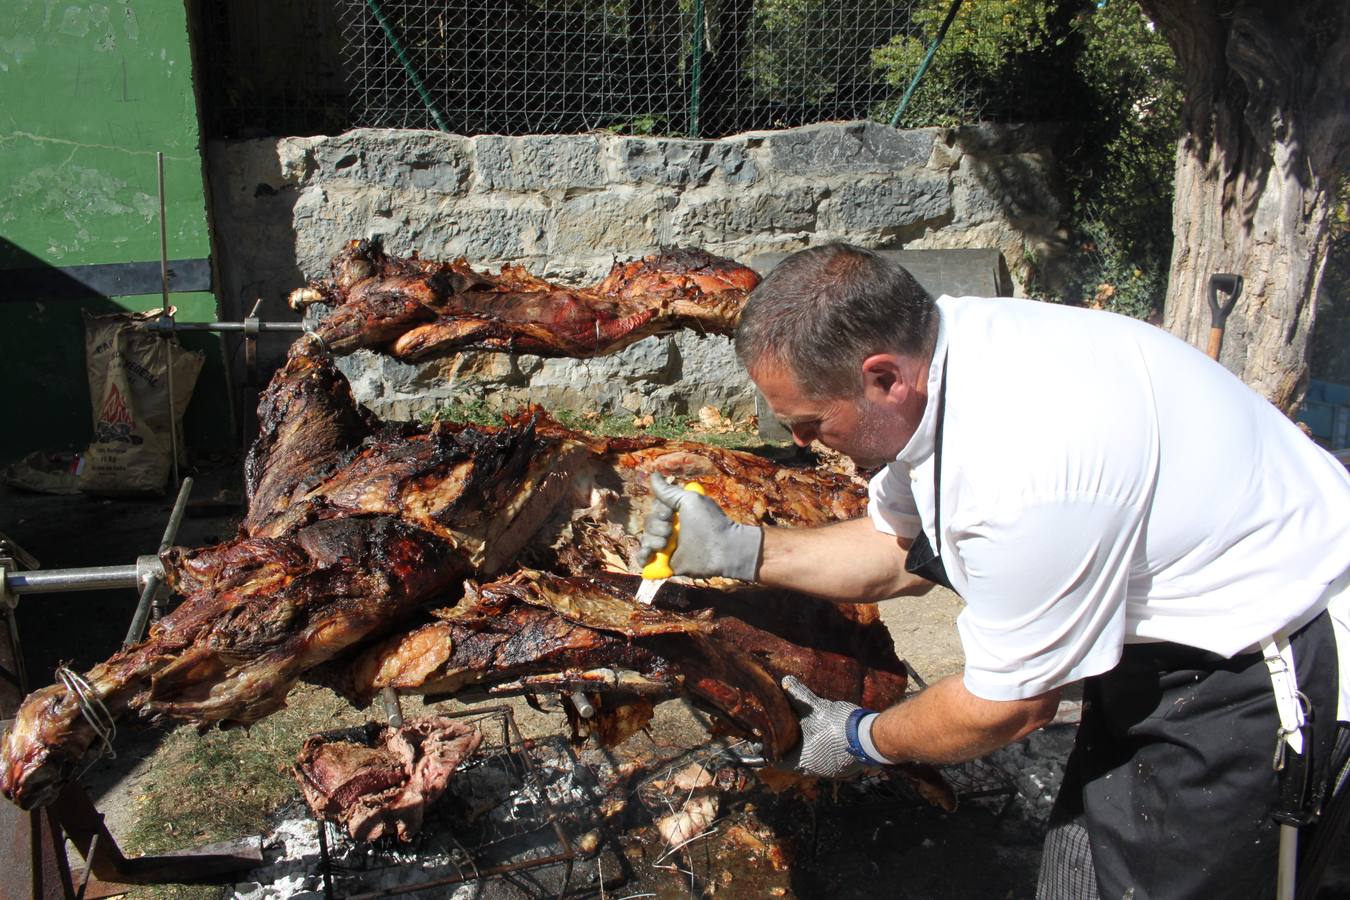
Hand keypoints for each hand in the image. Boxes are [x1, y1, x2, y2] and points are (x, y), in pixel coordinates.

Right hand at [636, 473, 761, 580]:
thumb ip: (669, 491)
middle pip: (648, 523)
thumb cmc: (710, 522)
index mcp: (676, 513)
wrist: (722, 550)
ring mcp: (668, 546)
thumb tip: (653, 475)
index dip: (658, 511)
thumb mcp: (690, 500)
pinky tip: (649, 555)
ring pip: (646, 539)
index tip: (669, 514)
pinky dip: (643, 556)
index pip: (655, 508)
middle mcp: (670, 528)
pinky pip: (645, 558)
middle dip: (656, 526)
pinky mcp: (666, 562)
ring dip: (652, 540)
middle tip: (670, 531)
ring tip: (665, 544)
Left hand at [781, 675, 889, 777]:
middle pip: (796, 762)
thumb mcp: (817, 708)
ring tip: (808, 734)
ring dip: (810, 750)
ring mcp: (830, 772)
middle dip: (792, 748)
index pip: (779, 762)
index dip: (771, 752)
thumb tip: (785, 681)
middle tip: (787, 733)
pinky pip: (828, 761)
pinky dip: (824, 752)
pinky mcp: (844, 769)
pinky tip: (826, 738)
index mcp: (802, 760)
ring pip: (813, 762)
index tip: (768, 743)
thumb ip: (799, 696)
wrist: (870, 738)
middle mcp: (814, 770)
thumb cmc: (838, 726)